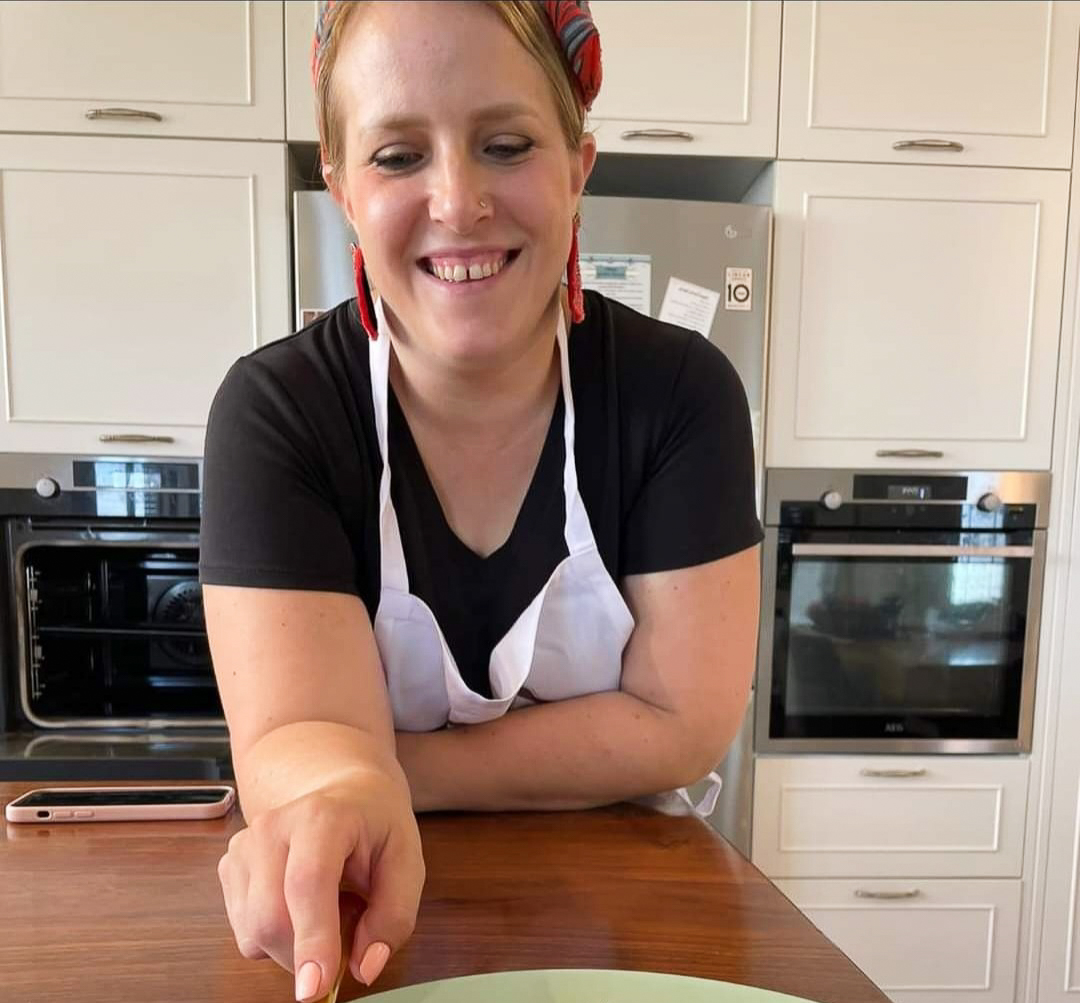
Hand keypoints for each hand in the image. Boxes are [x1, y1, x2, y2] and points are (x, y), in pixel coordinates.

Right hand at [217, 768, 424, 999]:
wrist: (344, 791)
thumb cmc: (377, 827)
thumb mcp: (407, 863)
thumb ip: (394, 917)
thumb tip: (366, 967)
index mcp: (321, 816)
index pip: (307, 883)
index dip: (312, 939)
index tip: (316, 987)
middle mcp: (272, 827)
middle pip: (270, 918)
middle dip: (307, 954)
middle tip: (348, 935)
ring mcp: (244, 845)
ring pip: (253, 932)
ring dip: (294, 945)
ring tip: (328, 907)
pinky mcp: (229, 866)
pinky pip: (245, 931)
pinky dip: (276, 937)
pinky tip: (300, 906)